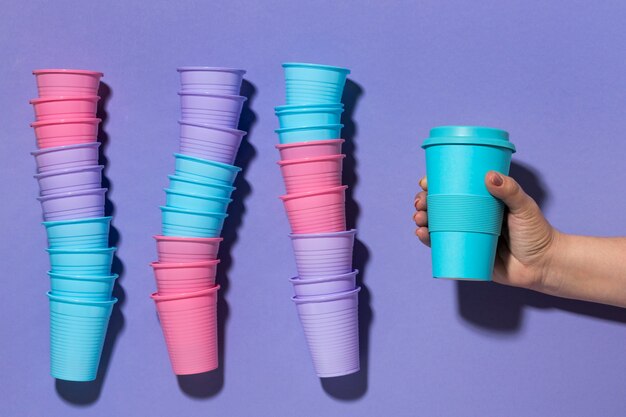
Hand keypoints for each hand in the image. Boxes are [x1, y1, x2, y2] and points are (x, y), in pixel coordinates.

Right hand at [413, 172, 559, 291]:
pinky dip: (428, 241)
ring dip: (422, 220)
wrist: (544, 266)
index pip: (454, 190)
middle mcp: (471, 218)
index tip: (426, 182)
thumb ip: (510, 191)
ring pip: (437, 226)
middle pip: (440, 207)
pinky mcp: (466, 255)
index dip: (436, 185)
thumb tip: (489, 176)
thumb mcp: (524, 207)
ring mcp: (467, 236)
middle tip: (420, 202)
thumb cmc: (538, 233)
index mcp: (481, 203)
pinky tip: (421, 234)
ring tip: (419, 218)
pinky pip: (442, 247)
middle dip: (424, 203)